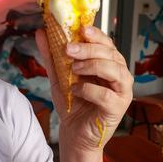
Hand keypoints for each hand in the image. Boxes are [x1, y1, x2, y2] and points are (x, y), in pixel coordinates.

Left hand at [35, 26, 132, 152]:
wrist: (72, 132)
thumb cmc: (71, 103)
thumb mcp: (58, 75)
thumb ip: (52, 55)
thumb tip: (41, 32)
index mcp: (108, 64)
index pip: (107, 43)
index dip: (96, 34)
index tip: (81, 29)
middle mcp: (119, 75)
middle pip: (111, 54)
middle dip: (89, 48)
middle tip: (69, 49)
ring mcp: (121, 91)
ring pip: (114, 70)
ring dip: (92, 65)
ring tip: (73, 69)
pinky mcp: (117, 107)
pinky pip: (106, 94)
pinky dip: (88, 90)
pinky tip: (75, 91)